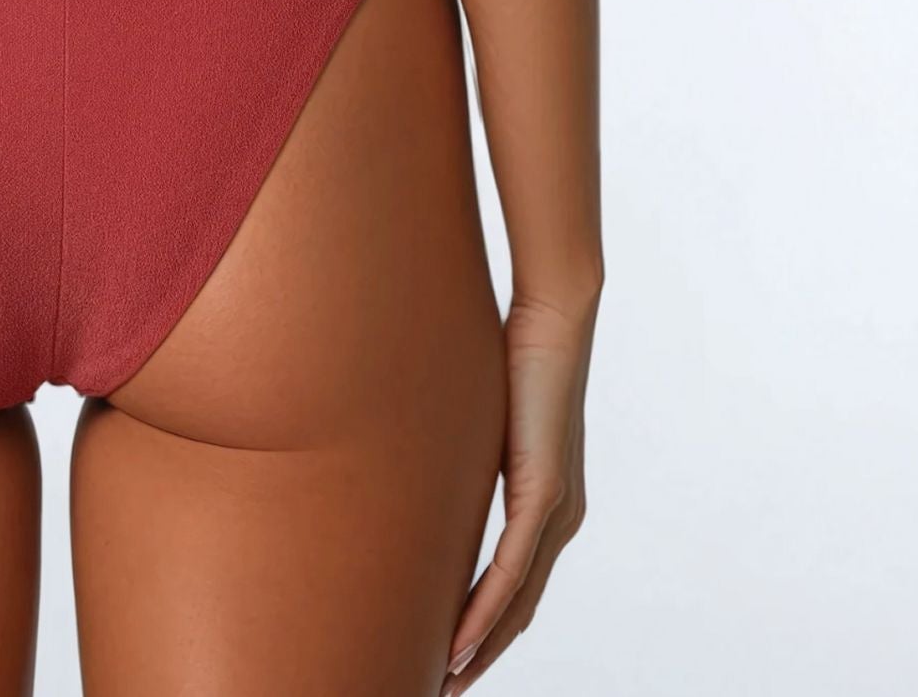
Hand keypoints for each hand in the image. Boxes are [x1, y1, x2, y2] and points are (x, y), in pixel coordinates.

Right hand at [442, 291, 594, 689]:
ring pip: (516, 604)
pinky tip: (460, 643)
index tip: (449, 658)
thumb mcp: (480, 415)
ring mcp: (557, 512)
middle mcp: (559, 518)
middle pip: (519, 611)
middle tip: (442, 689)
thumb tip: (418, 450)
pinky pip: (512, 573)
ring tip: (447, 682)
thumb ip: (462, 445)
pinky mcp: (546, 497)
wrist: (554, 318)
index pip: (516, 586)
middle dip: (481, 655)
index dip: (484, 628)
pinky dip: (485, 614)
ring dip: (480, 648)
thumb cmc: (514, 350)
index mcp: (547, 504)